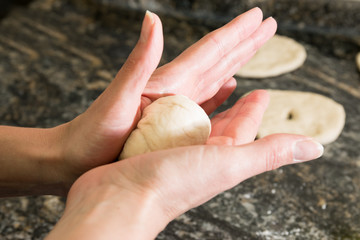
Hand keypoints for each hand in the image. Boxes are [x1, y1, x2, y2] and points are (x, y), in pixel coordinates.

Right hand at [46, 90, 323, 238]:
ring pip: (195, 122)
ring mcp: (172, 152)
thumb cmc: (172, 184)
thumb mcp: (228, 162)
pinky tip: (171, 104)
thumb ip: (269, 153)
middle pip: (222, 124)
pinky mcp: (148, 147)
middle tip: (240, 84)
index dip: (254, 109)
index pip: (243, 128)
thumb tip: (315, 148)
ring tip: (210, 89)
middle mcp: (198, 156)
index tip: (261, 92)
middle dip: (233, 104)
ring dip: (204, 105)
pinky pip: (168, 124)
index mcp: (220, 157)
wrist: (118, 200)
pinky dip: (174, 111)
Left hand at [56, 8, 276, 187]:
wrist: (76, 156)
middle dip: (244, 44)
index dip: (236, 34)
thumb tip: (152, 18)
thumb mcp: (117, 97)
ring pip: (215, 80)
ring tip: (251, 51)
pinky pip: (204, 103)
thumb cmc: (93, 133)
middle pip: (217, 61)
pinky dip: (220, 94)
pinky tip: (229, 88)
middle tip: (266, 26)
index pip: (209, 52)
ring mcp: (175, 105)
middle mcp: (175, 90)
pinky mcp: (172, 121)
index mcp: (167, 83)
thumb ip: (139, 61)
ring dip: (236, 64)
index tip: (258, 18)